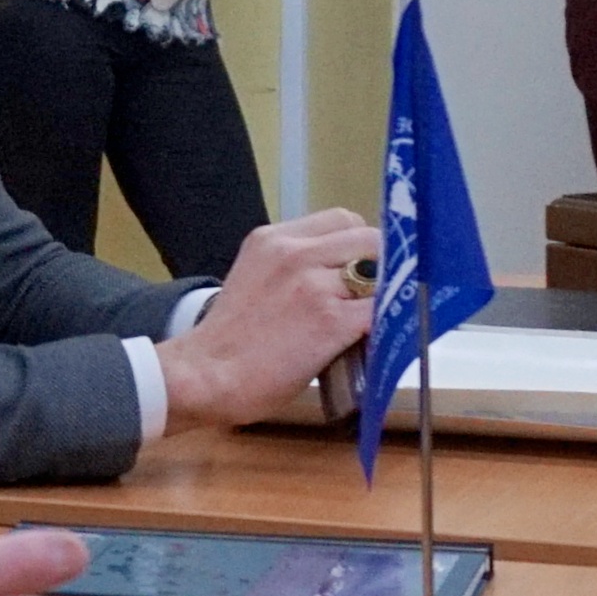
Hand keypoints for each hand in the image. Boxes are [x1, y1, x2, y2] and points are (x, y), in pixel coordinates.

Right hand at [151, 208, 379, 432]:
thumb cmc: (229, 340)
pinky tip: (379, 337)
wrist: (207, 376)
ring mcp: (314, 284)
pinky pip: (383, 310)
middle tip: (372, 295)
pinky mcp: (332, 319)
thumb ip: (292, 269)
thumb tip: (339, 279)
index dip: (358, 245)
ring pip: (383, 271)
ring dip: (387, 294)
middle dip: (379, 265)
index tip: (358, 270)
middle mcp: (294, 252)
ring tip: (375, 317)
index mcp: (272, 239)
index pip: (341, 220)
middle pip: (368, 238)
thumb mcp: (254, 279)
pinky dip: (389, 323)